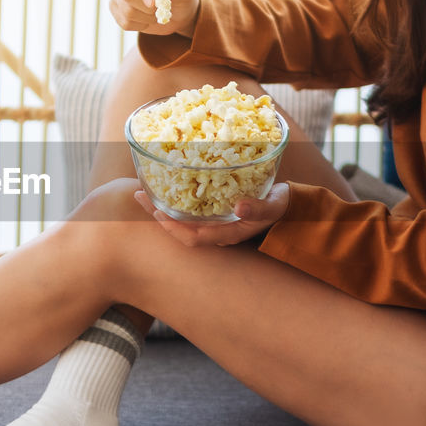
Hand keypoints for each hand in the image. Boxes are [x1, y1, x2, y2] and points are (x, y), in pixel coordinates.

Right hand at [110, 0, 198, 36]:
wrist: (175, 11)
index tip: (153, 3)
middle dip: (147, 8)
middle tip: (161, 10)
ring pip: (126, 10)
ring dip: (146, 18)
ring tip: (156, 13)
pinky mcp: (115, 6)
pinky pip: (124, 22)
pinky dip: (140, 25)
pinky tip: (147, 19)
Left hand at [133, 183, 289, 246]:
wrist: (287, 205)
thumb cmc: (279, 206)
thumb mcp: (272, 206)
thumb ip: (257, 208)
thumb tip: (239, 207)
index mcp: (227, 234)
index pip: (192, 238)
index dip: (172, 227)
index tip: (157, 211)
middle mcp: (216, 232)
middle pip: (179, 231)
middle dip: (158, 215)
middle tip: (138, 194)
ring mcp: (214, 224)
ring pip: (181, 221)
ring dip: (162, 208)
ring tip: (144, 191)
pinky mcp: (215, 213)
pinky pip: (188, 212)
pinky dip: (174, 201)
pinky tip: (165, 188)